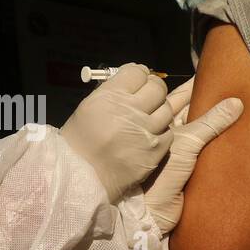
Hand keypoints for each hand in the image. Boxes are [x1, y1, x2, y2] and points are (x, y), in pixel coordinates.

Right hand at [61, 64, 173, 202]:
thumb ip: (112, 91)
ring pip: (166, 109)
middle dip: (153, 89)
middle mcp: (130, 110)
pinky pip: (168, 133)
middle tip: (148, 96)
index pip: (137, 72)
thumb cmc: (80, 142)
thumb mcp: (89, 107)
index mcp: (110, 96)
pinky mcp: (156, 150)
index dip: (139, 74)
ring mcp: (145, 131)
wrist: (81, 178)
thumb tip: (134, 76)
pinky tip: (149, 136)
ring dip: (159, 111)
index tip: (137, 80)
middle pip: (157, 87)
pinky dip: (160, 133)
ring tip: (148, 118)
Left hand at [144, 87, 242, 233]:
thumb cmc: (163, 171)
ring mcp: (182, 149)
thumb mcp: (187, 141)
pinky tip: (235, 135)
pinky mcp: (192, 165)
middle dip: (209, 100)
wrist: (157, 208)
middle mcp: (173, 133)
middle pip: (193, 111)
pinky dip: (220, 140)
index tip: (213, 73)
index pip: (181, 96)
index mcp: (165, 122)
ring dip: (217, 121)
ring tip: (239, 106)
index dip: (195, 85)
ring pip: (202, 129)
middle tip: (232, 87)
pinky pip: (208, 148)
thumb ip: (210, 122)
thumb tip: (236, 102)